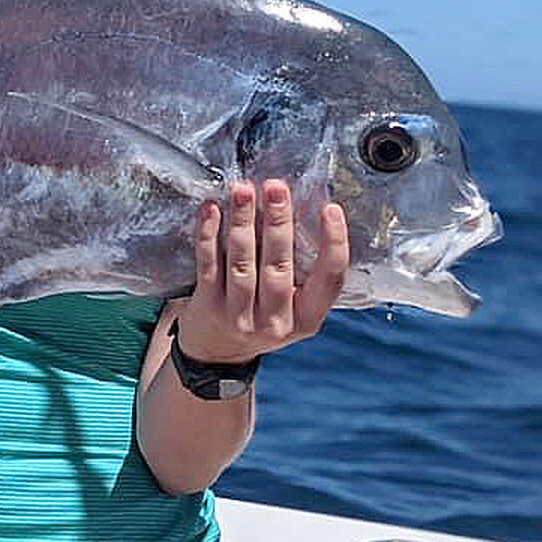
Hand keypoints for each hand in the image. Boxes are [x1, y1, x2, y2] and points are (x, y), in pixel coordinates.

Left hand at [175, 180, 348, 362]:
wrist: (217, 353)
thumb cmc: (262, 317)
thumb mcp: (294, 309)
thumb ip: (303, 272)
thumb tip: (304, 210)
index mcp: (307, 318)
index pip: (330, 280)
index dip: (333, 244)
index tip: (330, 209)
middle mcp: (275, 321)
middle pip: (279, 266)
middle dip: (278, 222)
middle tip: (276, 188)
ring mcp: (239, 315)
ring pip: (242, 263)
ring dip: (242, 222)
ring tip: (243, 190)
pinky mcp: (208, 305)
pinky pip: (208, 263)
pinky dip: (208, 233)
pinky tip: (211, 209)